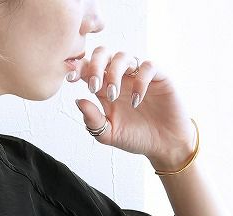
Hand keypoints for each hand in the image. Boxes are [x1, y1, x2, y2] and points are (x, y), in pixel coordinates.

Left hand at [69, 46, 196, 170]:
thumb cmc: (135, 137)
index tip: (70, 79)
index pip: (88, 69)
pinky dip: (139, 81)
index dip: (78, 68)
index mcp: (104, 89)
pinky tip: (135, 101)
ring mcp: (139, 75)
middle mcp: (120, 78)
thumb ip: (92, 120)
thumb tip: (78, 100)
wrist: (163, 145)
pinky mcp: (159, 76)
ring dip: (114, 73)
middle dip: (95, 65)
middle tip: (94, 87)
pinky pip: (147, 66)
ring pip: (123, 56)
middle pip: (103, 53)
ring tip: (113, 96)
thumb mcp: (108, 134)